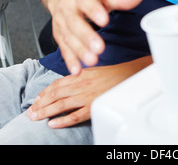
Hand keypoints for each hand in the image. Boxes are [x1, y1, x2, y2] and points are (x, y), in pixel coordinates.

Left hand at [26, 57, 151, 127]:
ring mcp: (86, 96)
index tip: (37, 98)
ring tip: (35, 117)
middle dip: (40, 103)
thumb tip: (69, 81)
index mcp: (81, 74)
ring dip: (45, 111)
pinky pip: (74, 116)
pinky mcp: (93, 107)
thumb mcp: (95, 69)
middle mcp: (81, 83)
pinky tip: (53, 124)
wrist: (131, 76)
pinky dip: (62, 121)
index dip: (44, 91)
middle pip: (55, 94)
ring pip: (60, 105)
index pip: (57, 83)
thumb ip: (80, 75)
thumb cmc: (115, 73)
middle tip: (30, 111)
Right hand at [49, 0, 143, 75]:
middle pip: (75, 23)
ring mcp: (61, 23)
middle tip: (99, 48)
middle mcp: (67, 9)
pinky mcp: (59, 36)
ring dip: (80, 51)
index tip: (104, 20)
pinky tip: (77, 70)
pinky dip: (70, 60)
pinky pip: (64, 49)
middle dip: (87, 36)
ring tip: (92, 60)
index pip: (86, 1)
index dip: (94, 10)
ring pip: (69, 38)